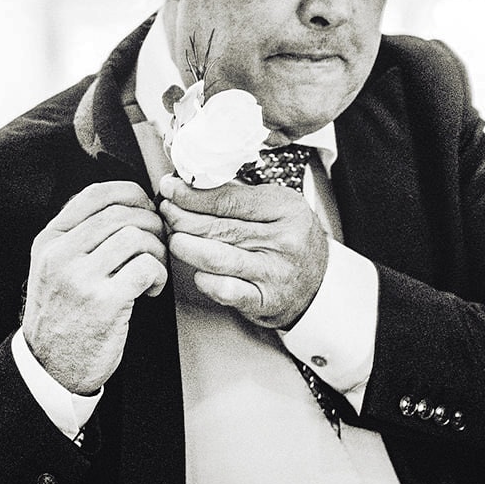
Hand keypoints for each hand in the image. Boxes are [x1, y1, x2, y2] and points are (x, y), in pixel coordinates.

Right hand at [21, 181, 168, 394]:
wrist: (50, 368)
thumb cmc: (62, 316)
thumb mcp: (53, 267)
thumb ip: (78, 235)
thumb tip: (124, 203)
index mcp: (49, 241)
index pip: (95, 194)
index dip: (130, 193)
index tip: (145, 207)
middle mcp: (61, 255)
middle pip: (121, 213)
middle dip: (151, 224)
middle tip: (157, 244)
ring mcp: (81, 278)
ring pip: (137, 236)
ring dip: (157, 250)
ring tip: (153, 270)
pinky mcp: (104, 302)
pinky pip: (147, 266)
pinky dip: (159, 275)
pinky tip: (152, 289)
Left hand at [156, 174, 328, 328]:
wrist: (318, 283)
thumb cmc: (290, 240)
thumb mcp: (277, 206)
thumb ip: (240, 195)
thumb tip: (191, 183)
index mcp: (285, 207)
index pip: (228, 199)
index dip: (192, 195)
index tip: (170, 189)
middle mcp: (283, 239)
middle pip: (218, 227)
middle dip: (183, 218)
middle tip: (166, 212)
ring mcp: (274, 272)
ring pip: (218, 258)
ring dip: (187, 248)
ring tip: (174, 239)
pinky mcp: (265, 300)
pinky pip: (227, 291)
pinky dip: (205, 281)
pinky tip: (197, 272)